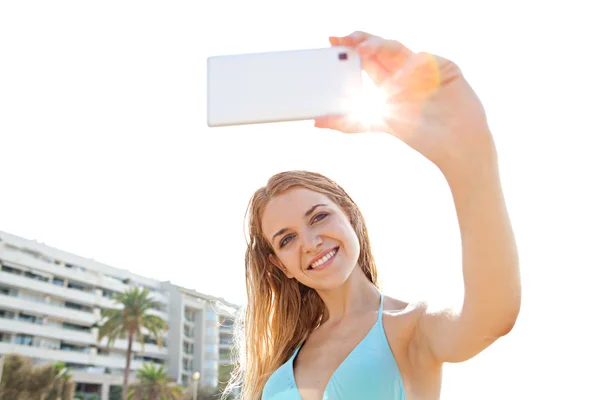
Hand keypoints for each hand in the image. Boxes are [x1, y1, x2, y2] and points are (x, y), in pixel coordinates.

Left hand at [315, 31, 496, 175]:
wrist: (458, 145)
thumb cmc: (422, 136)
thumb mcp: (380, 125)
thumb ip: (350, 123)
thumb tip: (317, 122)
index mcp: (390, 82)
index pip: (366, 59)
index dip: (350, 48)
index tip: (331, 41)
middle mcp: (405, 71)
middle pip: (379, 47)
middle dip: (361, 40)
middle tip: (343, 38)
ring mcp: (425, 67)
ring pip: (398, 48)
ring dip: (379, 46)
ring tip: (362, 51)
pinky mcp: (445, 67)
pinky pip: (423, 60)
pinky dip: (409, 68)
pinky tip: (399, 80)